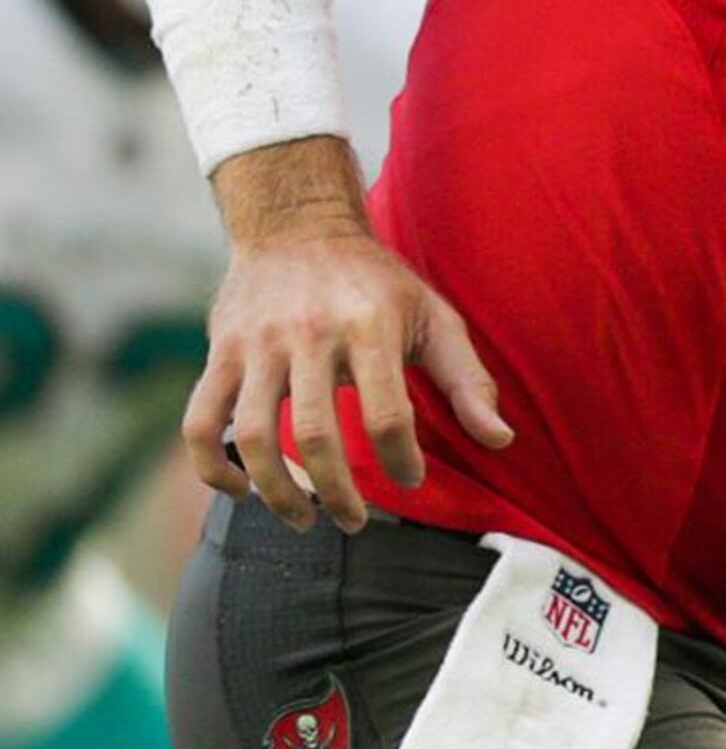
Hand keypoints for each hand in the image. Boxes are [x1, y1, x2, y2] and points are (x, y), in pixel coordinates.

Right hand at [188, 159, 508, 531]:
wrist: (298, 225)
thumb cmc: (378, 282)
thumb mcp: (435, 317)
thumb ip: (468, 381)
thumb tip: (502, 441)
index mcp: (370, 327)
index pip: (386, 415)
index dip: (400, 460)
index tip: (410, 481)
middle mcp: (309, 334)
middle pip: (315, 433)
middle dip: (337, 492)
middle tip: (355, 522)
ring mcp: (257, 344)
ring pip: (251, 434)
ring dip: (275, 490)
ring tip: (304, 519)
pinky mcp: (219, 351)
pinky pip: (200, 420)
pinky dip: (212, 465)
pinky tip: (240, 490)